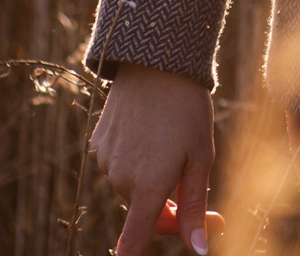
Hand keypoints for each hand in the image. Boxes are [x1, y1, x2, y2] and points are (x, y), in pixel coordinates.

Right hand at [88, 63, 219, 254]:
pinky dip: (136, 158)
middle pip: (142, 211)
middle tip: (192, 181)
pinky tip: (151, 131)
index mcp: (146, 187)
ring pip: (132, 185)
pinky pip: (119, 163)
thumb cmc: (188, 111)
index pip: (133, 243)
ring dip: (150, 178)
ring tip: (172, 140)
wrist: (157, 63)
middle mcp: (119, 179)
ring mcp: (105, 161)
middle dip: (166, 206)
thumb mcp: (201, 158)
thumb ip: (194, 207)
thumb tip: (198, 249)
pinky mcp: (98, 143)